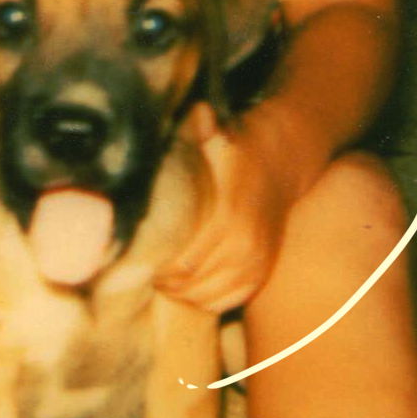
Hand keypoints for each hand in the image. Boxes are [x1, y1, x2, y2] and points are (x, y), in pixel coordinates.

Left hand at [156, 103, 297, 314]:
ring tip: (160, 272)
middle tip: (141, 263)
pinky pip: (225, 302)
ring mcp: (256, 264)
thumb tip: (188, 115)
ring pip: (205, 298)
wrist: (282, 160)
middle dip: (161, 277)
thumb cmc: (237, 147)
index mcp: (228, 216)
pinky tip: (187, 281)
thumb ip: (196, 130)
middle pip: (189, 284)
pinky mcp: (261, 274)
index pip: (181, 262)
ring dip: (179, 291)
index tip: (135, 251)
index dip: (153, 262)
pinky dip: (203, 299)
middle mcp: (245, 247)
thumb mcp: (215, 134)